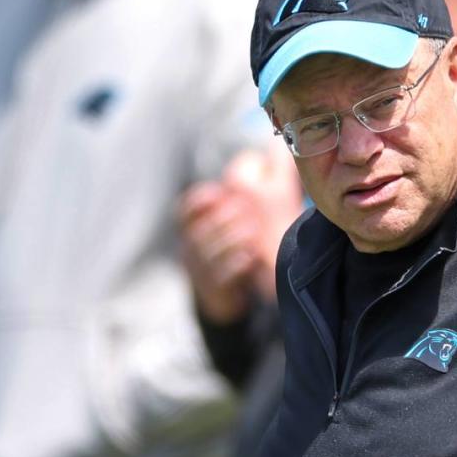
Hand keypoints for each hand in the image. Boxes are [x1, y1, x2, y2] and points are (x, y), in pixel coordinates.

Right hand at [178, 181, 263, 322]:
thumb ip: (243, 199)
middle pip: (200, 230)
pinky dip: (237, 264)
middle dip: (222, 219)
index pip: (184, 211)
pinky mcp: (215, 289)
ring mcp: (201, 270)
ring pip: (209, 252)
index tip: (218, 193)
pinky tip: (251, 257)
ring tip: (251, 232)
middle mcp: (191, 249)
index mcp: (192, 230)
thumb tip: (271, 159)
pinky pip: (222, 275)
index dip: (197, 201)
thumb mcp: (229, 227)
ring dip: (232, 240)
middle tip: (244, 211)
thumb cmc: (232, 253)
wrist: (224, 297)